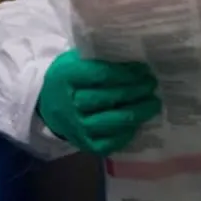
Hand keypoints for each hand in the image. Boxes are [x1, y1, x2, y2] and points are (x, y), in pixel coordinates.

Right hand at [37, 50, 160, 154]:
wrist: (47, 104)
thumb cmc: (70, 77)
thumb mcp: (77, 59)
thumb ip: (100, 57)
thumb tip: (135, 57)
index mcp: (66, 76)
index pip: (101, 75)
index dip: (125, 73)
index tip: (143, 70)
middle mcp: (70, 103)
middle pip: (109, 98)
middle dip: (135, 91)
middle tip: (152, 85)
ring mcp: (76, 126)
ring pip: (112, 121)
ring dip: (137, 112)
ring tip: (153, 103)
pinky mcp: (83, 143)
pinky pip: (109, 142)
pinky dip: (126, 133)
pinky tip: (138, 123)